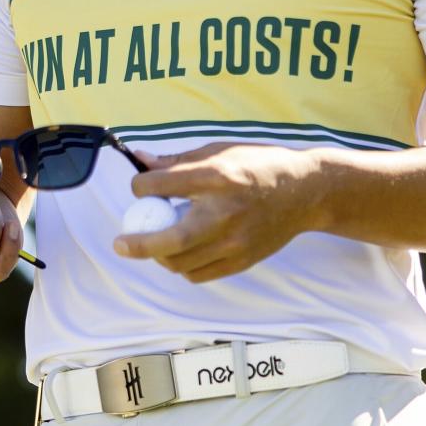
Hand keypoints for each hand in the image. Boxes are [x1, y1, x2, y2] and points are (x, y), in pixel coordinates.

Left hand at [113, 143, 320, 283]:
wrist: (305, 192)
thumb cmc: (259, 166)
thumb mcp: (219, 151)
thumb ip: (177, 161)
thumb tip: (140, 161)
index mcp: (217, 177)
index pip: (162, 186)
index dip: (140, 186)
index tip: (139, 187)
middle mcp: (225, 212)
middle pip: (170, 240)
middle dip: (138, 245)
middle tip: (120, 244)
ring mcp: (235, 241)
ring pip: (181, 262)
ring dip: (160, 255)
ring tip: (156, 242)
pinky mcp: (242, 260)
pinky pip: (200, 274)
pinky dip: (183, 265)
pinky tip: (180, 252)